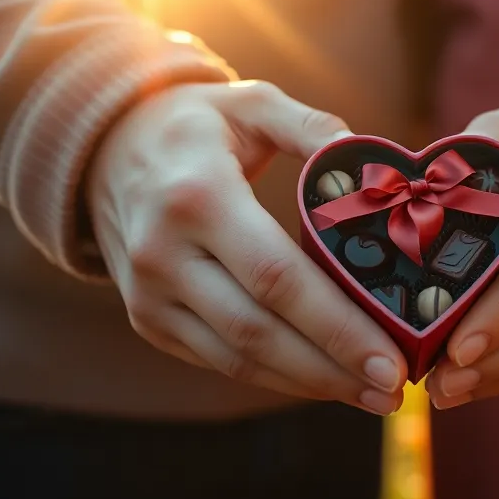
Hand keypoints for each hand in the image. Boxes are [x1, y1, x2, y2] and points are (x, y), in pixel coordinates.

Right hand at [89, 80, 406, 414]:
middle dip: (333, 369)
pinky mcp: (147, 319)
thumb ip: (314, 129)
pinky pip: (218, 360)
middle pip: (258, 332)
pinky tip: (323, 379)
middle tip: (394, 392)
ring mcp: (149, 294)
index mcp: (197, 196)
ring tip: (371, 396)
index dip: (336, 326)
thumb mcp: (251, 103)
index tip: (391, 357)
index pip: (275, 277)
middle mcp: (162, 253)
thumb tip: (381, 171)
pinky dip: (274, 376)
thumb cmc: (196, 125)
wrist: (103, 148)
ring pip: (237, 359)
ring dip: (309, 384)